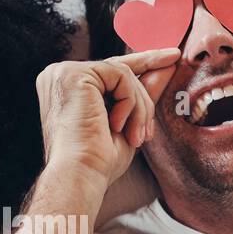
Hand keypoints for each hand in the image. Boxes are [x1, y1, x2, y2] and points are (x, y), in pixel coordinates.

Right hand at [35, 48, 180, 194]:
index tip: (172, 56)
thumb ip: (143, 92)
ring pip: (124, 73)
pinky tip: (116, 126)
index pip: (111, 71)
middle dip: (143, 101)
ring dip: (138, 108)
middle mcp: (60, 76)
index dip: (144, 63)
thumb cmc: (98, 161)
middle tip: (147, 133)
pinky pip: (121, 75)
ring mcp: (64, 72)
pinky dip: (129, 103)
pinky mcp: (74, 74)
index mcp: (67, 88)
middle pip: (120, 72)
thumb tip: (169, 65)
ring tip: (135, 137)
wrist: (80, 176)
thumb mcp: (128, 122)